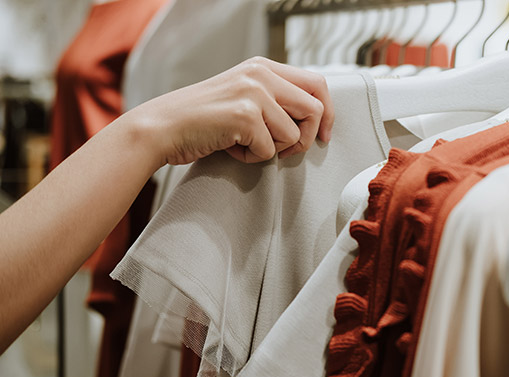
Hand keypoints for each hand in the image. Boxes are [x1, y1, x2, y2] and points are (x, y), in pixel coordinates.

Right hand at [123, 57, 334, 165]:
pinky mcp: (245, 116)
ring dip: (274, 149)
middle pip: (315, 109)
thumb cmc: (202, 120)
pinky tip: (231, 147)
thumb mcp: (243, 96)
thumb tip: (314, 119)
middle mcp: (261, 74)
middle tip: (285, 149)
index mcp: (263, 67)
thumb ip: (275, 99)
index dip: (328, 113)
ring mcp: (253, 93)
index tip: (324, 135)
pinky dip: (253, 157)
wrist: (161, 127)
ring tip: (245, 143)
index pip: (318, 83)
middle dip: (307, 137)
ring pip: (294, 134)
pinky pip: (270, 150)